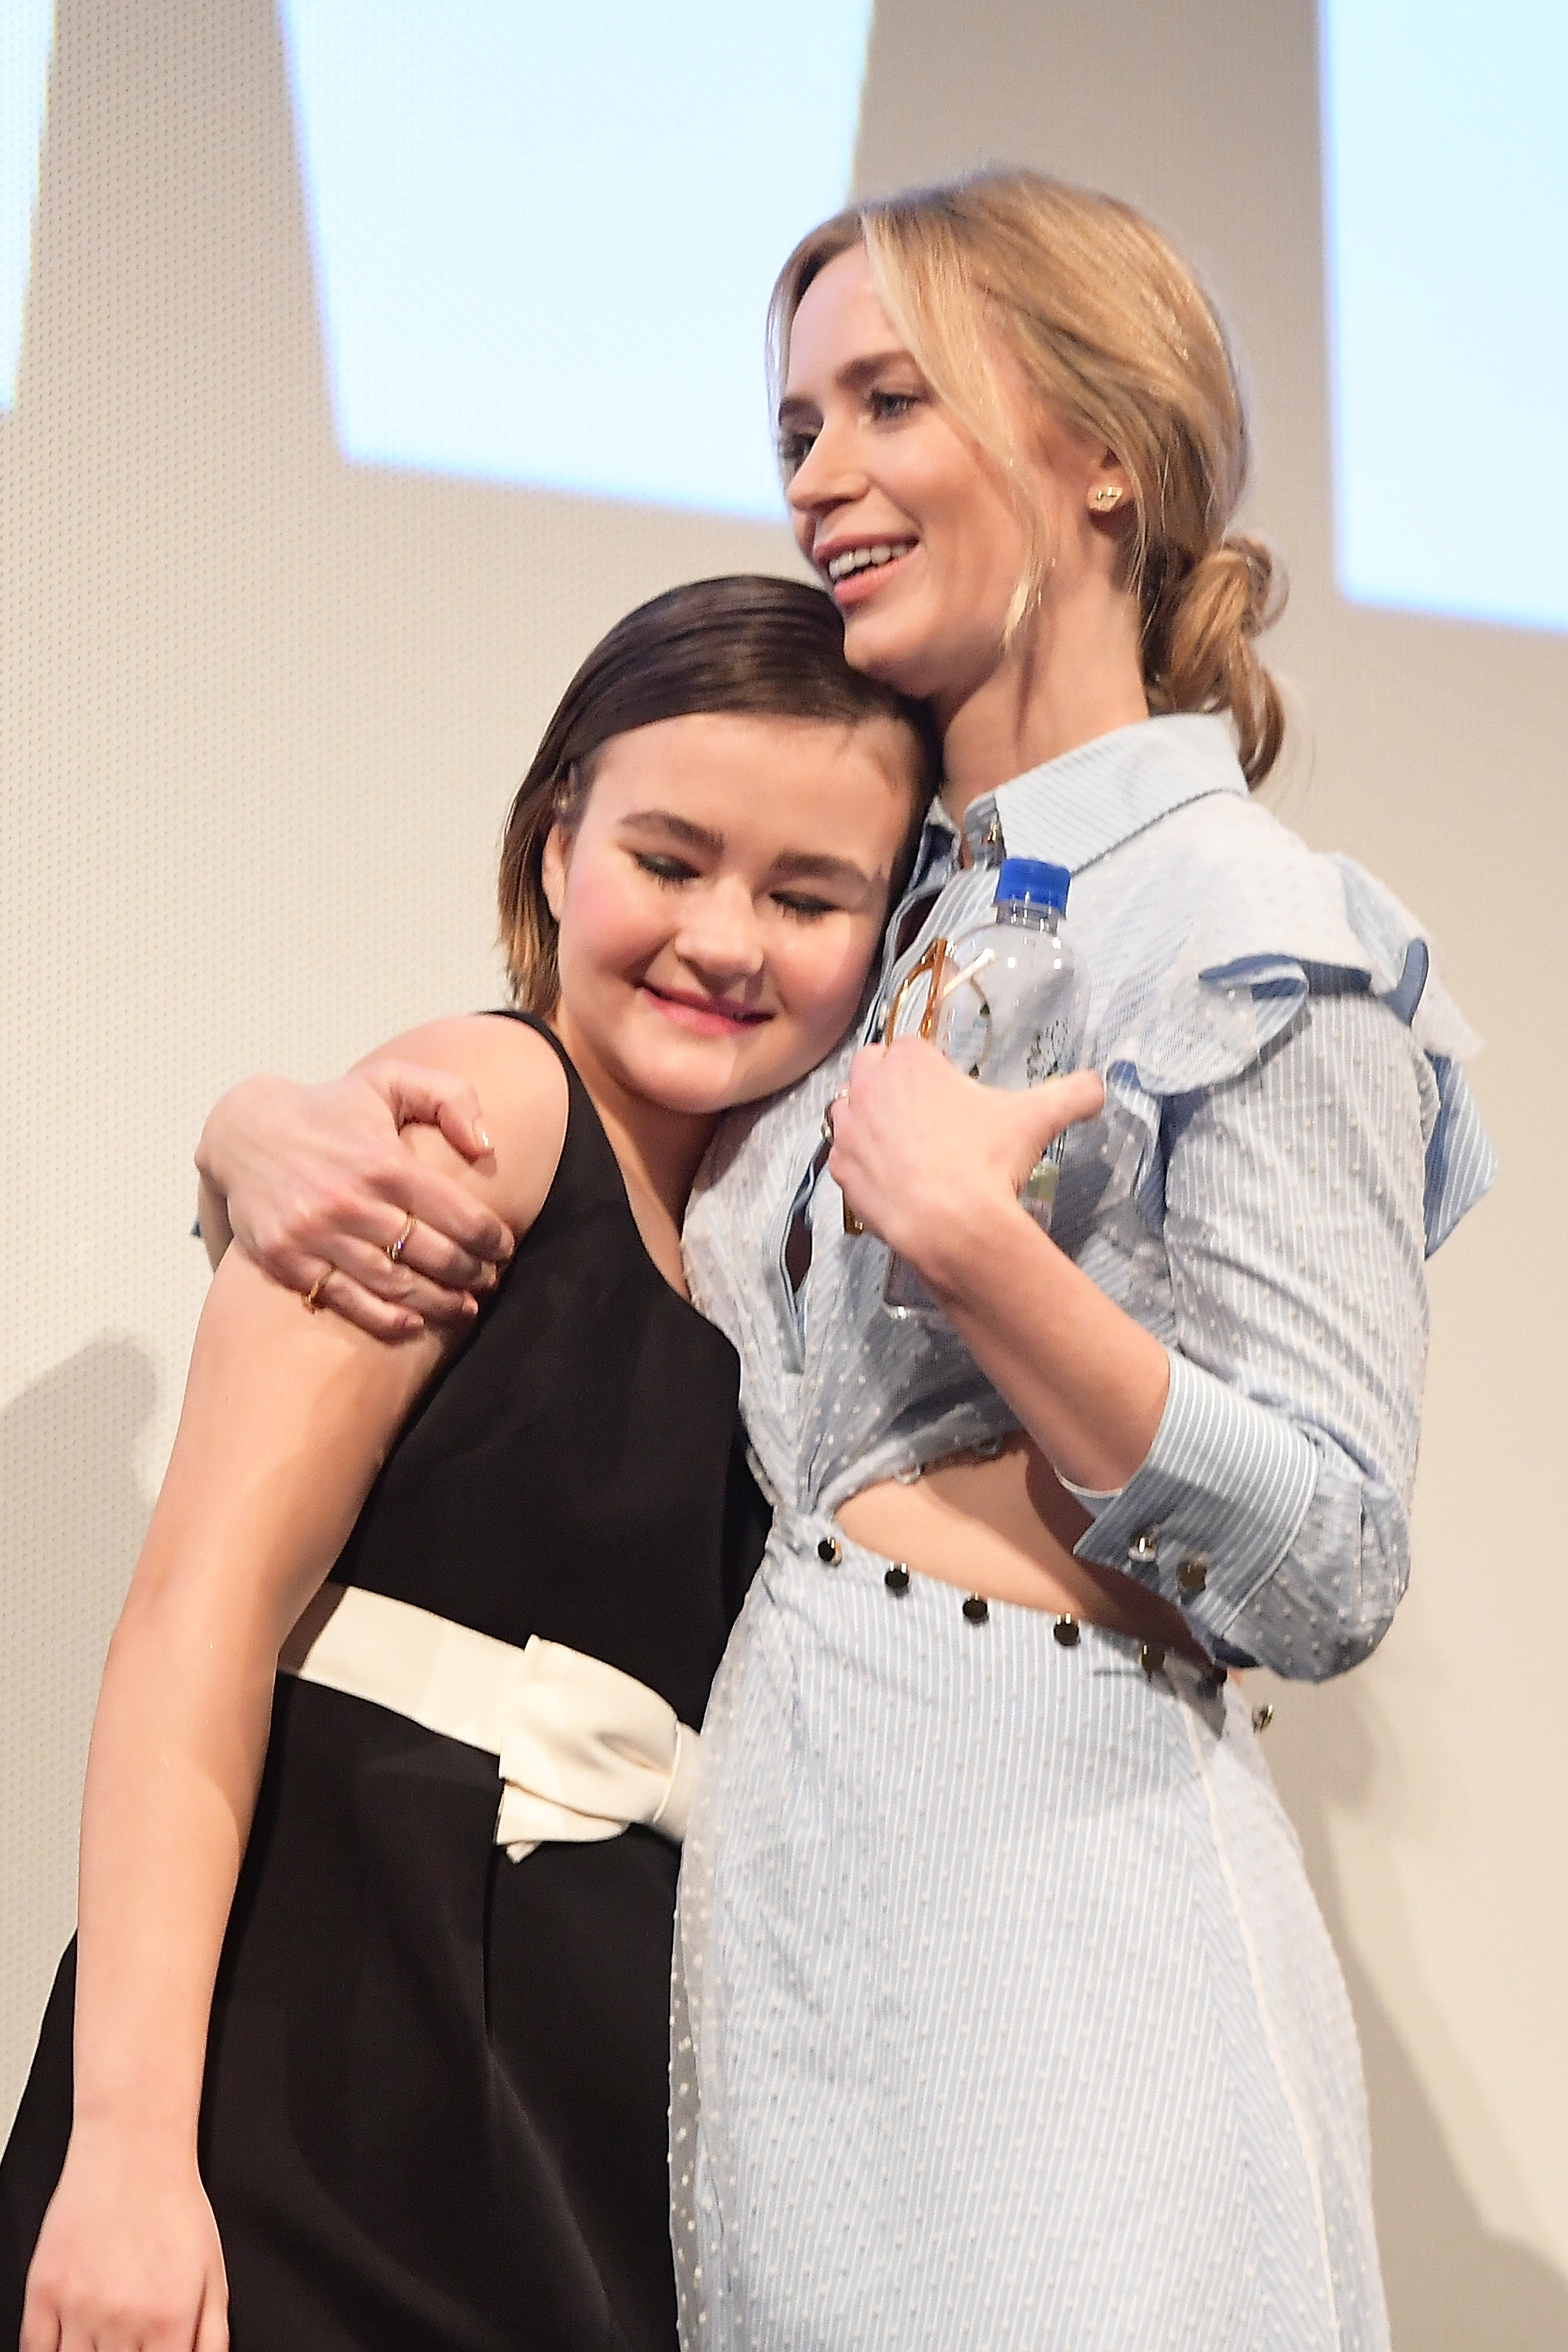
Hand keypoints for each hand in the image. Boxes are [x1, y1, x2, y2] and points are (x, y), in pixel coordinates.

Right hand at [22, 2127, 228, 2350]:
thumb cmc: (174, 2206)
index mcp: (169, 2319)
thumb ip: (211, 2336)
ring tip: (101, 2342)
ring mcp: (78, 2308)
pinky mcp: (44, 2291)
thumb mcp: (212, 2272)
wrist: (133, 2150)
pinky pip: (34, 2351)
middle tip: (124, 2345)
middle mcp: (123, 2321)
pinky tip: (65, 2344)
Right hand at [195, 1063, 513, 1338]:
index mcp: (384, 1161)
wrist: (245, 1131)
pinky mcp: (287, 1259)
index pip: (457, 1214)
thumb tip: (486, 1147)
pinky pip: (346, 1300)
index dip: (490, 1238)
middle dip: (471, 1273)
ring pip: (394, 1284)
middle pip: (431, 1255)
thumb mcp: (390, 1081)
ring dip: (438, 1301)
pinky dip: (384, 1318)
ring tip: (464, 1306)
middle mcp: (351, 1202)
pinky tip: (414, 1322)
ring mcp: (316, 1235)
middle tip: (489, 1280)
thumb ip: (450, 1098)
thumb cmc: (331, 1108)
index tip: (504, 1248)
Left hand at [827, 1039, 1105, 1289]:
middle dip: (892, 1085)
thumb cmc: (990, 1160)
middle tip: (927, 1118)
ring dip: (870, 1119)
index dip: (931, 1069)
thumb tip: (1099, 1088)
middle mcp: (868, 1084)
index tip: (949, 1094)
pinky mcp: (838, 1169)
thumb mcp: (1039, 1117)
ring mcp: (848, 1128)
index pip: (912, 1047)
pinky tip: (892, 1179)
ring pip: (849, 1110)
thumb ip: (1074, 1093)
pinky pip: (845, 1156)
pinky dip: (862, 1164)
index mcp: (910, 1059)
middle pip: (872, 1070)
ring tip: (906, 1148)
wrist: (951, 1224)